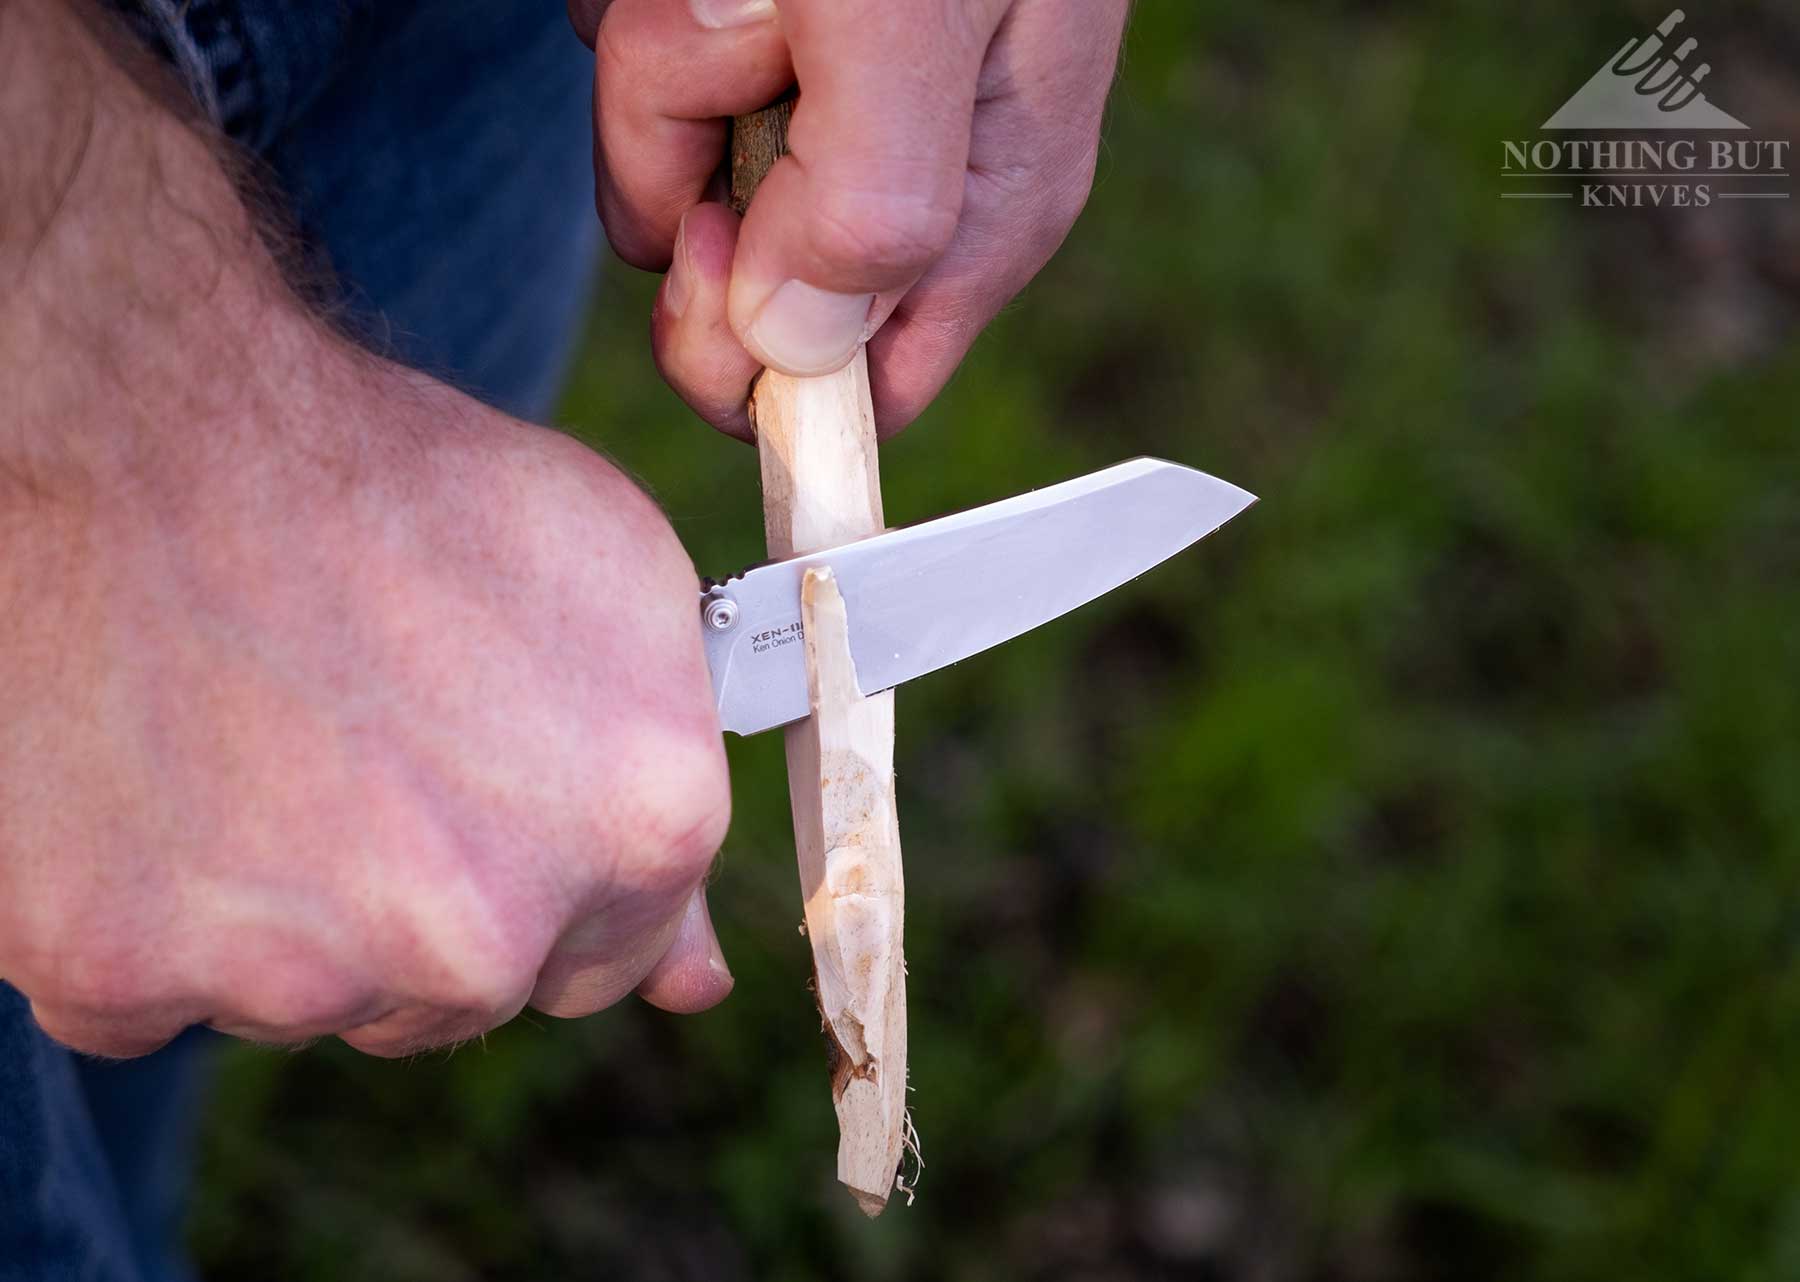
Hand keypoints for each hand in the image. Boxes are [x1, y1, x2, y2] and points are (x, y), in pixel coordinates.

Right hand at [1, 355, 735, 1057]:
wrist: (152, 427)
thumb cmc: (399, 487)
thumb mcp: (613, 584)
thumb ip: (666, 791)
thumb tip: (698, 986)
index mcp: (636, 834)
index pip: (614, 957)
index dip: (545, 881)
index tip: (480, 803)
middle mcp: (486, 934)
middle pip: (460, 993)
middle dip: (418, 906)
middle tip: (352, 749)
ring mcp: (301, 973)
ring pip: (311, 1003)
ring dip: (287, 917)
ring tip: (252, 744)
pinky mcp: (118, 976)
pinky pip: (154, 998)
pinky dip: (149, 921)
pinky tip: (158, 786)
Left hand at [568, 0, 1129, 437]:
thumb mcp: (916, 13)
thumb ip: (876, 199)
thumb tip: (794, 354)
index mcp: (982, 202)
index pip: (871, 385)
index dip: (775, 364)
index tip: (717, 248)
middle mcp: (898, 173)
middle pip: (742, 291)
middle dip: (695, 166)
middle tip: (727, 30)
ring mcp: (807, 105)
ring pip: (668, 176)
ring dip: (654, 67)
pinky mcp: (731, 42)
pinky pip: (637, 83)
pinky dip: (633, 14)